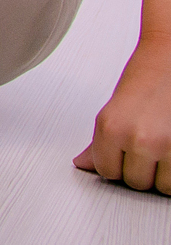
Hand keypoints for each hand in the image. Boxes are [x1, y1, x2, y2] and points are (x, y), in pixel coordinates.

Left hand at [74, 31, 170, 193]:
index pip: (106, 172)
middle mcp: (139, 138)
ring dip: (164, 174)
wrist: (170, 58)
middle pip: (135, 183)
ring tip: (163, 148)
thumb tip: (82, 163)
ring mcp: (167, 145)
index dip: (117, 165)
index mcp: (111, 128)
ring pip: (162, 187)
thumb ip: (99, 142)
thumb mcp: (113, 110)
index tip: (123, 155)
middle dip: (141, 170)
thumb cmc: (145, 79)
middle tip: (147, 147)